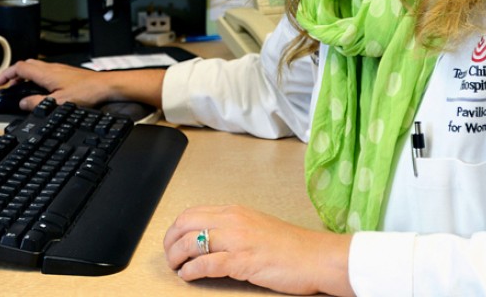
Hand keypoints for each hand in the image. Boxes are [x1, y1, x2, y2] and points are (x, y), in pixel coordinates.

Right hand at [0, 59, 110, 109]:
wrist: (104, 86)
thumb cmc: (86, 92)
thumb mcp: (58, 102)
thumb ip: (38, 103)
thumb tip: (22, 103)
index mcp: (46, 73)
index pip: (19, 68)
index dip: (6, 74)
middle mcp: (51, 68)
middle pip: (26, 65)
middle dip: (14, 74)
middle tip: (7, 85)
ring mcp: (59, 69)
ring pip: (35, 67)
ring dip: (24, 75)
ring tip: (20, 87)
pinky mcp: (66, 73)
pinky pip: (45, 71)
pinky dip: (35, 77)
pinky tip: (39, 87)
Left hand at [163, 204, 352, 295]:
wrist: (315, 256)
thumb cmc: (291, 246)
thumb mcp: (256, 226)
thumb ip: (233, 227)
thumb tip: (209, 238)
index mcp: (235, 211)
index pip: (192, 212)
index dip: (175, 228)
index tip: (171, 241)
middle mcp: (233, 220)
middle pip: (185, 224)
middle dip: (170, 241)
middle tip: (169, 257)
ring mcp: (237, 240)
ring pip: (191, 243)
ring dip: (176, 257)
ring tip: (176, 268)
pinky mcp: (242, 260)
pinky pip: (206, 263)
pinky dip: (191, 270)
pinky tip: (188, 275)